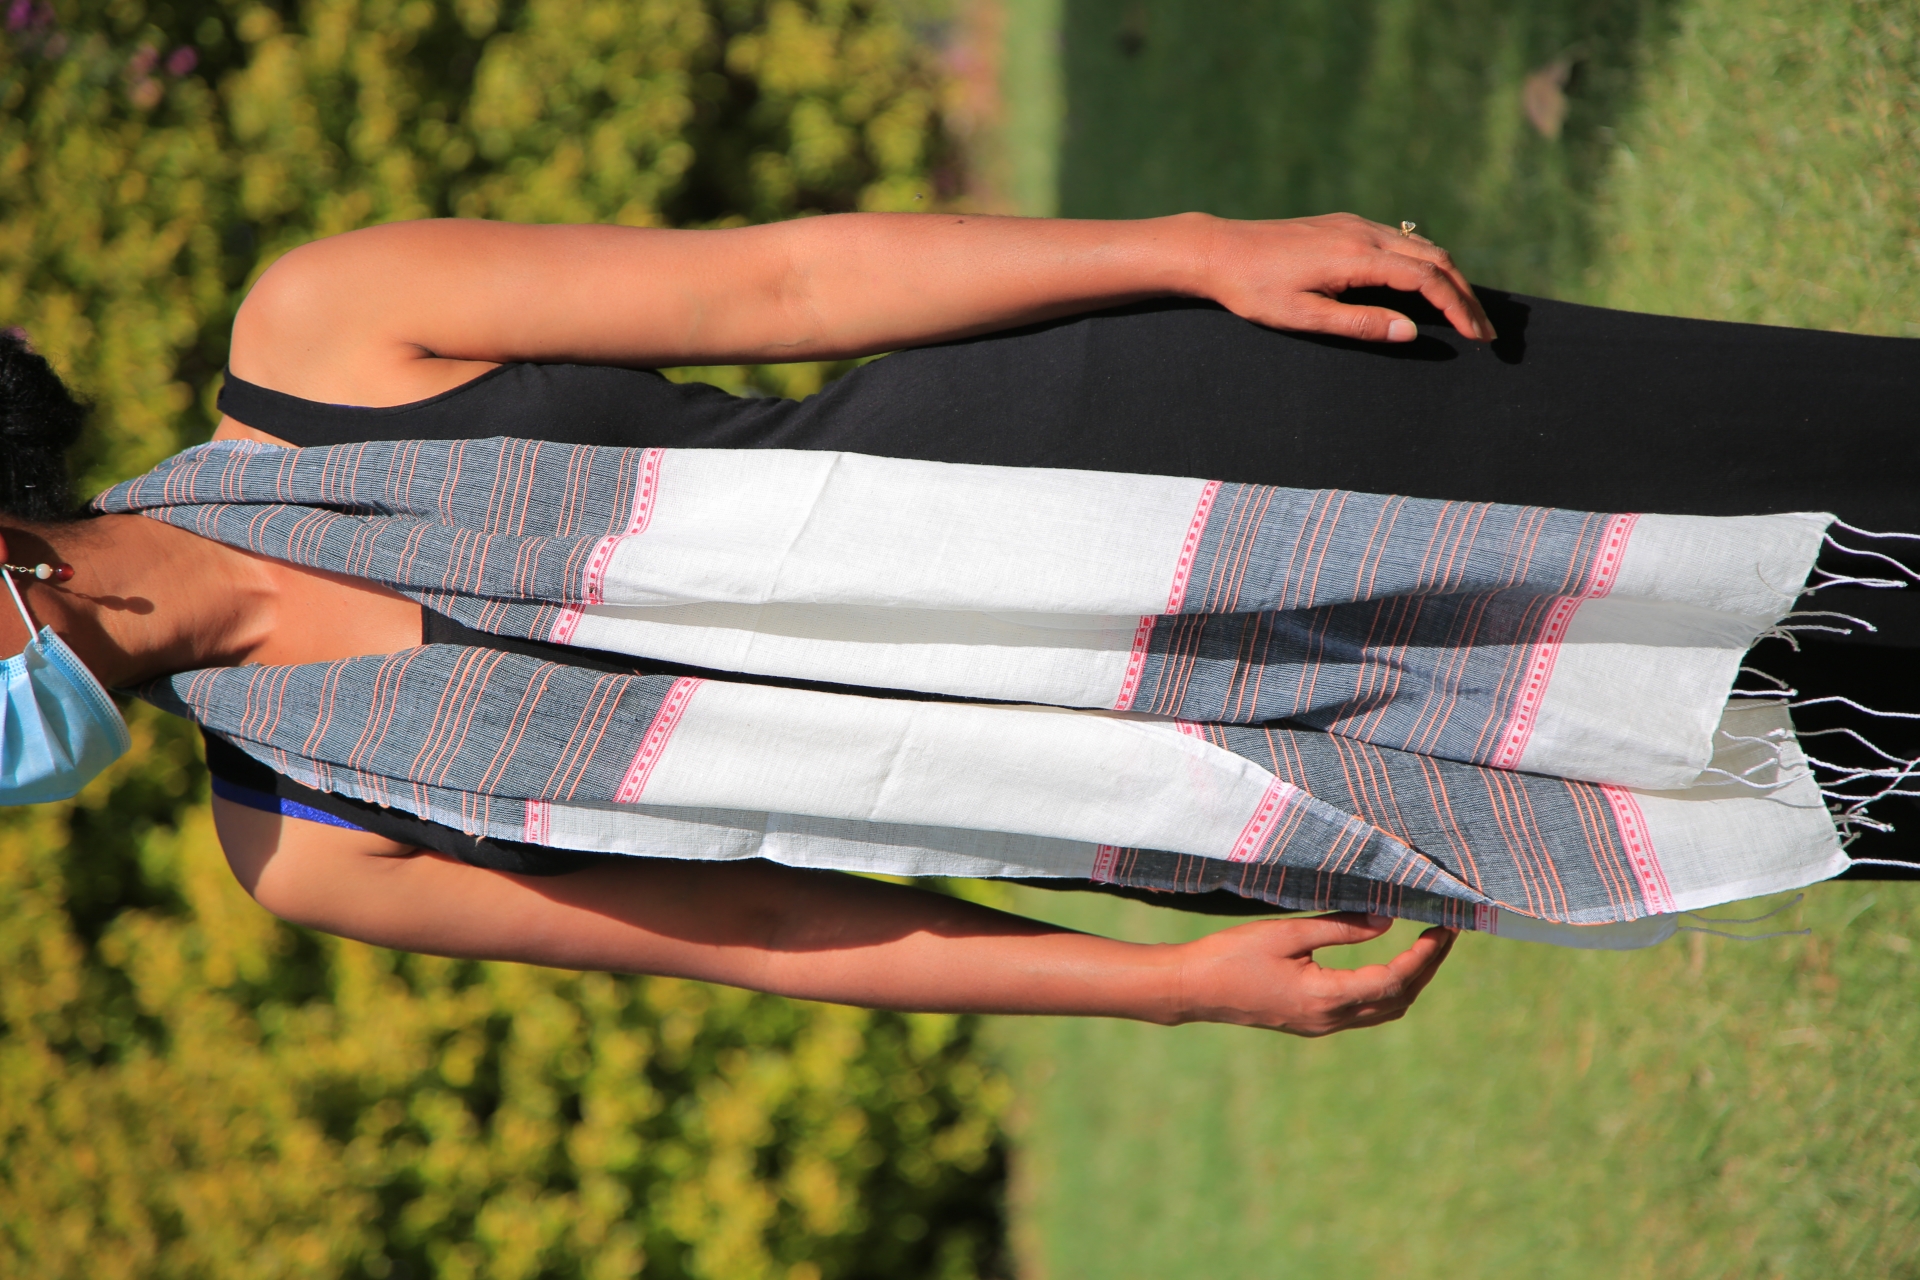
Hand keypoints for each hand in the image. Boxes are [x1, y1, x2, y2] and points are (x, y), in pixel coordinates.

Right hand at [1168, 912, 1457, 1035]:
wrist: (1193, 990)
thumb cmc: (1232, 955)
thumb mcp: (1286, 932)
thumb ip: (1339, 926)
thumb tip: (1386, 920)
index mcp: (1325, 997)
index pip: (1393, 979)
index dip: (1424, 955)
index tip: (1442, 927)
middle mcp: (1329, 1019)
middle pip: (1398, 999)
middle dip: (1427, 967)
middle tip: (1445, 933)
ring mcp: (1321, 1025)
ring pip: (1385, 1010)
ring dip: (1411, 981)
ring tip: (1425, 947)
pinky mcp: (1312, 1022)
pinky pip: (1365, 1011)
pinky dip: (1388, 989)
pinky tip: (1389, 965)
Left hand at [1199, 212, 1495, 344]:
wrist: (1220, 250)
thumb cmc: (1255, 290)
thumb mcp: (1304, 317)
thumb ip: (1360, 323)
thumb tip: (1410, 331)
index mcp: (1357, 256)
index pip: (1426, 279)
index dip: (1458, 308)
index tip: (1477, 336)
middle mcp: (1364, 232)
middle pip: (1435, 258)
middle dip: (1464, 294)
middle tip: (1484, 331)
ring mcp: (1356, 224)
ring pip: (1420, 246)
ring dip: (1448, 278)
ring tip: (1464, 312)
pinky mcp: (1345, 225)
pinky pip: (1400, 241)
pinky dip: (1425, 263)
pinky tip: (1428, 286)